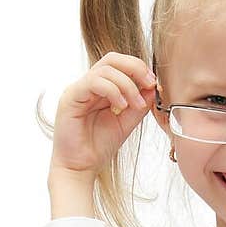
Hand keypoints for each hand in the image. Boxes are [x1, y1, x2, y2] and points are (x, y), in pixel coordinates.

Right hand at [49, 53, 157, 176]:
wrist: (79, 167)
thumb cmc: (98, 147)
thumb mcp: (126, 123)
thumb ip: (139, 105)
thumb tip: (154, 88)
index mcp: (101, 88)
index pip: (120, 65)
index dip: (139, 69)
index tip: (154, 84)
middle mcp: (88, 85)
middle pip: (112, 59)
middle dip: (135, 68)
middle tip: (150, 84)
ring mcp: (78, 89)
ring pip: (105, 69)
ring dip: (127, 84)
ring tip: (135, 105)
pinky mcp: (71, 97)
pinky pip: (94, 82)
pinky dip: (112, 90)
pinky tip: (121, 106)